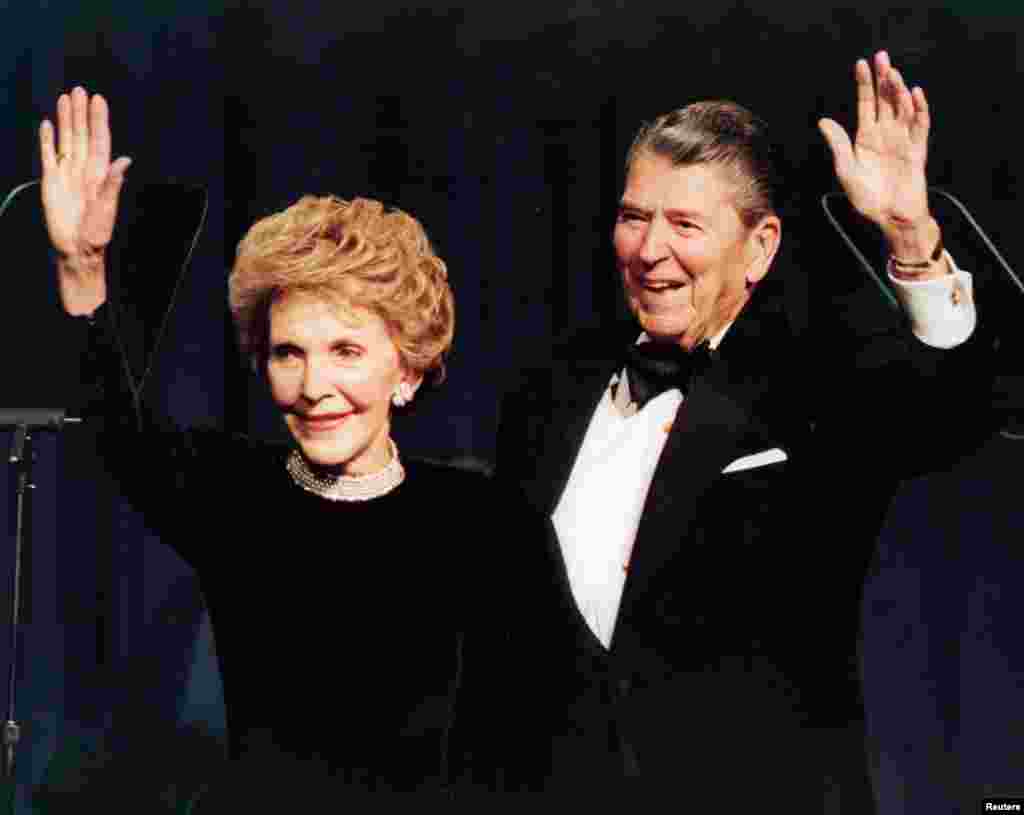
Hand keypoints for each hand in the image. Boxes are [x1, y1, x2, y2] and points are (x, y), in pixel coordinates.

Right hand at [39, 87, 130, 259]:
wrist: (75, 249)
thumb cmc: (96, 233)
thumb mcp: (107, 208)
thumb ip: (113, 183)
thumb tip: (125, 159)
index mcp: (100, 174)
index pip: (99, 141)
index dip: (99, 121)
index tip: (99, 100)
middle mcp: (84, 170)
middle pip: (82, 135)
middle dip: (81, 113)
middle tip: (80, 90)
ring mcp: (67, 174)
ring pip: (66, 140)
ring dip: (66, 120)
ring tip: (65, 99)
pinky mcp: (51, 181)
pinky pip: (48, 155)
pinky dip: (47, 140)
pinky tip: (48, 124)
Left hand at [818, 51, 930, 236]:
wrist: (889, 217)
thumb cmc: (867, 197)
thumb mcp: (846, 169)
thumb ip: (838, 144)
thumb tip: (823, 120)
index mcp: (866, 137)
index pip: (866, 104)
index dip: (864, 84)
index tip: (860, 64)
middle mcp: (885, 134)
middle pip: (885, 100)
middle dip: (883, 78)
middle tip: (881, 56)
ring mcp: (902, 140)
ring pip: (902, 108)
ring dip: (898, 90)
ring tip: (892, 73)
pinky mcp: (917, 150)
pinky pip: (920, 126)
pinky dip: (919, 109)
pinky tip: (915, 93)